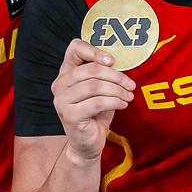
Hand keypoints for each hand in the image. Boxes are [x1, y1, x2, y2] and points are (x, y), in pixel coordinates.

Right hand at [52, 37, 134, 162]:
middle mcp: (60, 84)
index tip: (112, 61)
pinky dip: (114, 102)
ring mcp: (62, 100)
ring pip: (95, 86)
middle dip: (116, 76)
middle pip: (91, 69)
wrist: (88, 143)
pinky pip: (97, 102)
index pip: (75, 48)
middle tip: (131, 85)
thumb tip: (117, 63)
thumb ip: (103, 74)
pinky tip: (122, 104)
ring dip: (117, 90)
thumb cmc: (96, 113)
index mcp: (66, 73)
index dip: (95, 51)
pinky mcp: (69, 115)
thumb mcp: (101, 89)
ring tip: (129, 96)